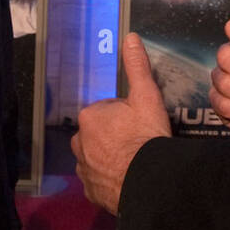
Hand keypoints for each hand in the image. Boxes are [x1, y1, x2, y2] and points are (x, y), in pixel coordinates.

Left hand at [72, 32, 170, 213]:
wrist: (150, 182)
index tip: (140, 124)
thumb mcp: (147, 96)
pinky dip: (110, 179)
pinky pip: (99, 181)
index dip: (126, 116)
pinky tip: (128, 177)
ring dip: (111, 158)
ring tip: (135, 161)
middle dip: (115, 137)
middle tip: (138, 142)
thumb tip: (130, 38)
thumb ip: (137, 67)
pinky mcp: (90, 191)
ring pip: (97, 157)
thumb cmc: (146, 137)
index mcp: (90, 117)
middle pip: (99, 134)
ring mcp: (84, 169)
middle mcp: (79, 143)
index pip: (107, 111)